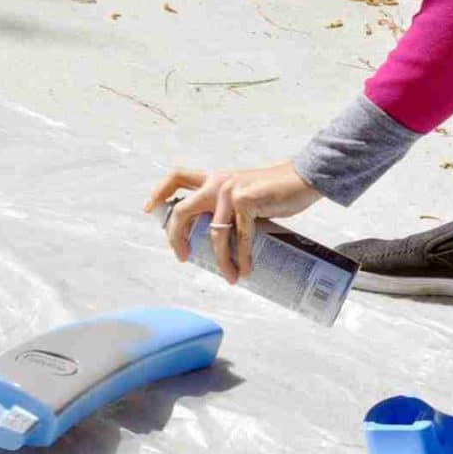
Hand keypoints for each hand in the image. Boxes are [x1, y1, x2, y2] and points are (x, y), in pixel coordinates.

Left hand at [143, 162, 321, 283]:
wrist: (304, 179)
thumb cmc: (274, 190)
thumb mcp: (242, 194)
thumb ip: (225, 207)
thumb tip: (214, 236)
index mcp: (213, 178)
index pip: (177, 177)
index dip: (159, 192)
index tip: (149, 209)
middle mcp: (216, 182)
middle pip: (181, 212)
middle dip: (176, 238)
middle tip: (183, 257)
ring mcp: (229, 191)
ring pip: (214, 234)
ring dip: (221, 260)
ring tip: (230, 276)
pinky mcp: (246, 201)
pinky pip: (238, 237)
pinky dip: (241, 257)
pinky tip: (245, 269)